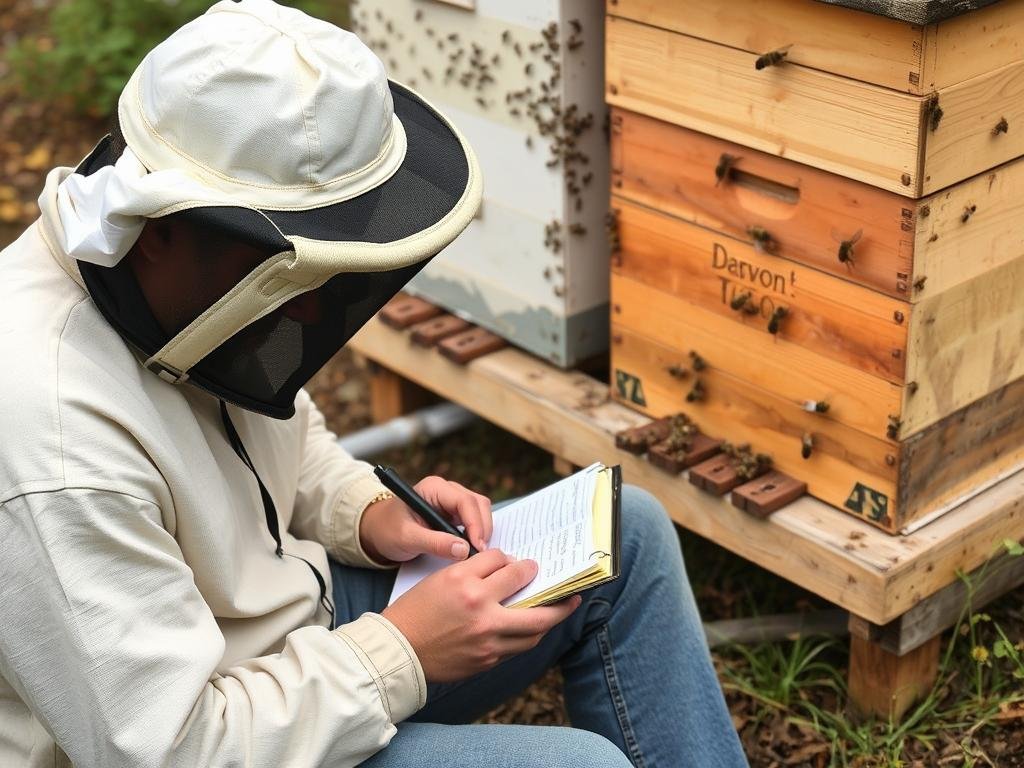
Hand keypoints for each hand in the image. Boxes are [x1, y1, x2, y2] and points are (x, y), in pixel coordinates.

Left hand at [359, 475, 492, 563]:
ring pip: (480, 511)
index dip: (475, 524)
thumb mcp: (407, 538)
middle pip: (478, 504)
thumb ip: (434, 543)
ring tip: (474, 552)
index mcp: (434, 488)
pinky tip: (470, 549)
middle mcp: (446, 490)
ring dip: (482, 531)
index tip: (477, 547)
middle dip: (482, 528)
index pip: (464, 501)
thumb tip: (463, 550)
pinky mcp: (455, 513)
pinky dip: (477, 533)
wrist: (378, 531)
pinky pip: (475, 520)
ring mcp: (452, 501)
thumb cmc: (387, 530)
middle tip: (479, 553)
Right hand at [381, 549, 581, 681]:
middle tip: (571, 592)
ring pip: (533, 630)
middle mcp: (481, 612)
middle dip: (558, 597)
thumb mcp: (441, 578)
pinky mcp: (487, 660)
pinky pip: (518, 646)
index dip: (512, 561)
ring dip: (550, 619)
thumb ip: (475, 571)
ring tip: (561, 610)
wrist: (398, 650)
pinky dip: (529, 635)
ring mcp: (487, 640)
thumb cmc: (416, 610)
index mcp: (466, 584)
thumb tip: (508, 569)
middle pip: (534, 603)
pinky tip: (532, 627)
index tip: (521, 564)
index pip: (503, 563)